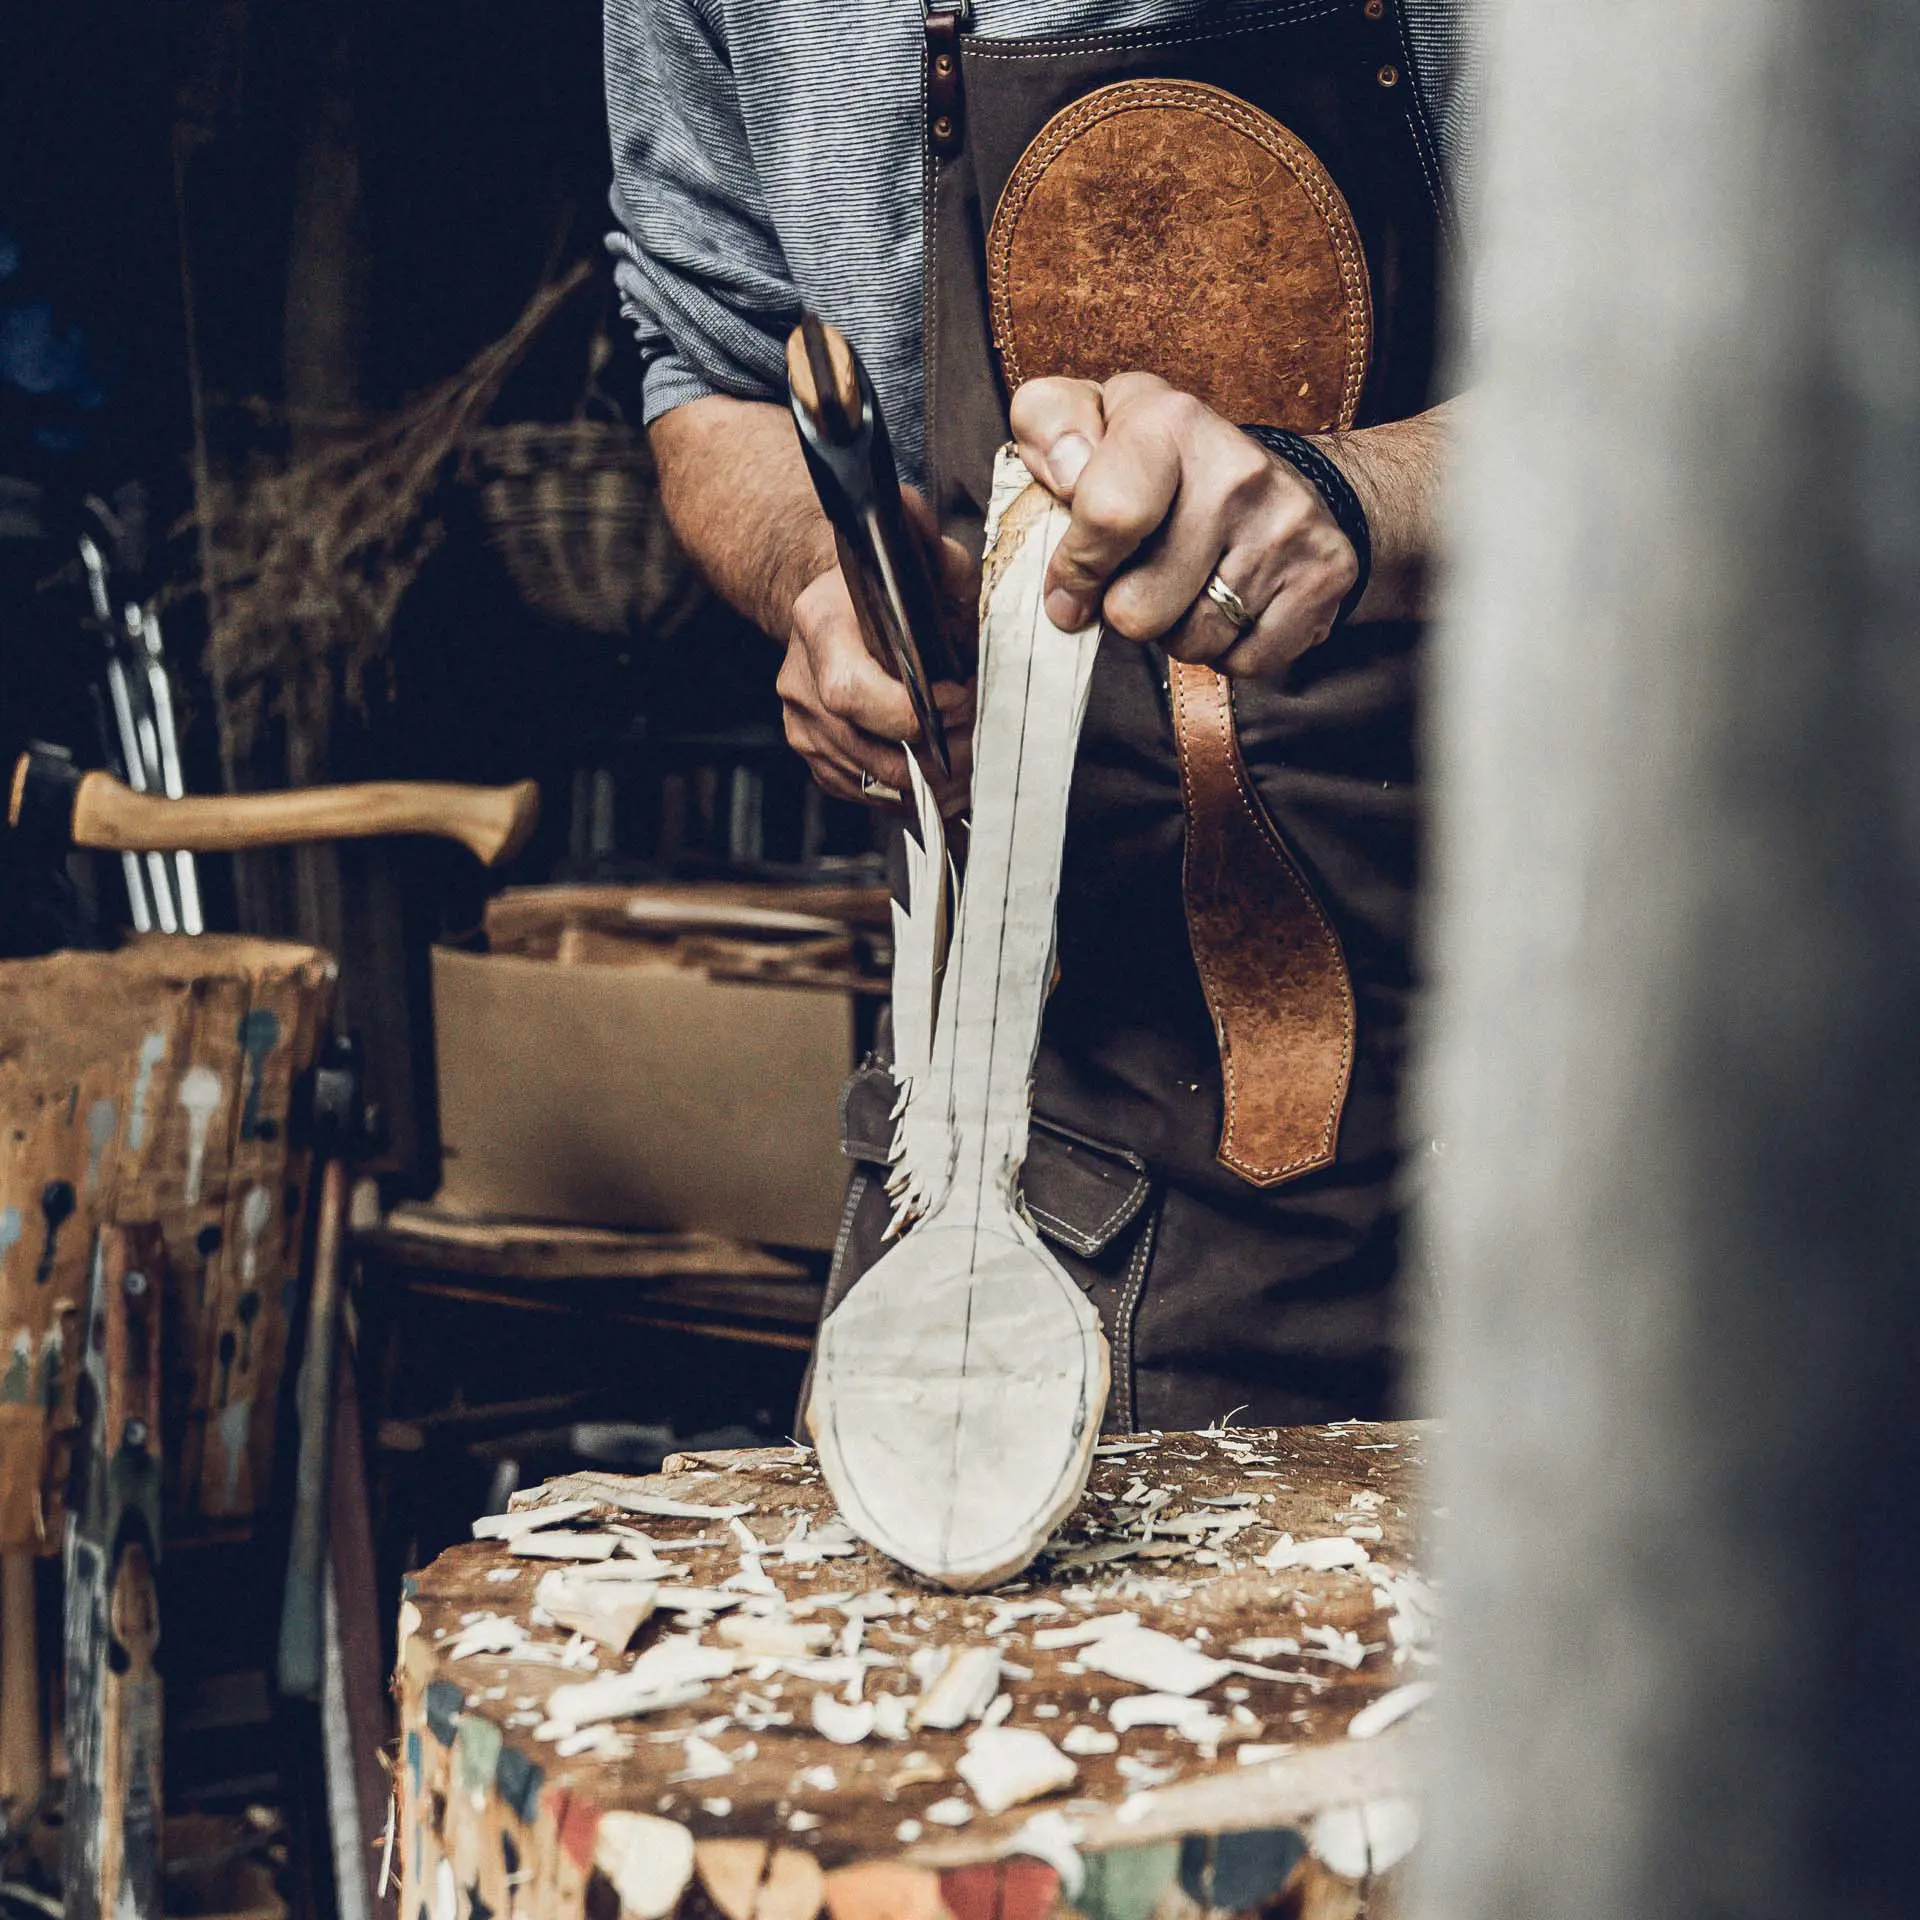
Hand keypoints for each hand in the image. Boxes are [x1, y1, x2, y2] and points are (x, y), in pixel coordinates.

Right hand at [776, 493, 977, 809]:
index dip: (911, 711)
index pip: (853, 692)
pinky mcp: (814, 754)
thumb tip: (911, 509)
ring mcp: (802, 723)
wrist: (833, 606)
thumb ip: (926, 541)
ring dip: (928, 781)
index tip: (960, 699)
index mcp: (818, 626)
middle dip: (932, 754)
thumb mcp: (914, 557)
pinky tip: (939, 773)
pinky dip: (905, 792)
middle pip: (867, 746)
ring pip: (869, 779)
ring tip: (969, 761)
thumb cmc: (882, 587)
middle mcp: (800, 680)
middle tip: (977, 741)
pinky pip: (862, 790)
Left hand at [1011, 371, 1359, 677]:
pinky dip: (1226, 650)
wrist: (1284, 480)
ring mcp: (1288, 527)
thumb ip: (1051, 423)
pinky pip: (1242, 662)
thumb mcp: (1095, 418)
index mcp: (1170, 422)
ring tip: (1189, 586)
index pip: (1109, 517)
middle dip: (1126, 609)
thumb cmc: (1163, 463)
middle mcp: (1238, 471)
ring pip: (1190, 643)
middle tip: (1144, 577)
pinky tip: (1231, 605)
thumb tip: (1064, 473)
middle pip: (1138, 610)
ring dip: (1175, 630)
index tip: (1071, 585)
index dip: (1077, 569)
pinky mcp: (1323, 577)